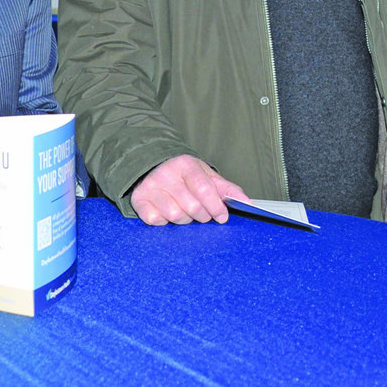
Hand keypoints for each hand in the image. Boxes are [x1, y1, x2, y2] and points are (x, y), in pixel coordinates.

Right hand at [129, 154, 249, 225]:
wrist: (151, 165)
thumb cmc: (183, 174)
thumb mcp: (206, 175)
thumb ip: (226, 189)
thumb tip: (247, 203)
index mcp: (185, 164)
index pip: (203, 188)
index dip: (215, 206)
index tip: (222, 217)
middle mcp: (166, 174)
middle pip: (191, 206)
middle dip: (202, 216)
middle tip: (203, 214)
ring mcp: (150, 187)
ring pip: (175, 216)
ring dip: (185, 220)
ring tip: (186, 212)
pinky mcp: (139, 200)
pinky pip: (156, 221)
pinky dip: (165, 222)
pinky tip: (167, 212)